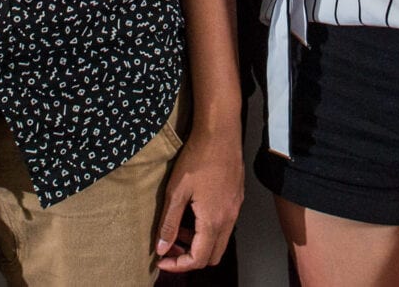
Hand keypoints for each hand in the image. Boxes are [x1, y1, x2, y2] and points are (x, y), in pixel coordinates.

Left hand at [152, 128, 243, 270]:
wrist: (221, 132)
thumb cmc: (198, 157)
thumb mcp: (176, 191)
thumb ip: (169, 223)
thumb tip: (162, 248)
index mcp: (213, 220)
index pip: (198, 259)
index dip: (178, 265)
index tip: (162, 260)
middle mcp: (228, 218)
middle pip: (212, 256)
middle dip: (189, 258)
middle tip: (170, 247)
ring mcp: (235, 209)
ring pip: (219, 241)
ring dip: (199, 243)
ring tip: (179, 229)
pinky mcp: (236, 199)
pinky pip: (224, 225)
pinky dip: (208, 229)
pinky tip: (193, 213)